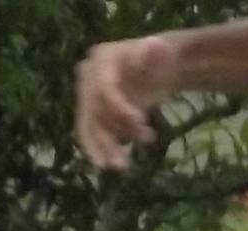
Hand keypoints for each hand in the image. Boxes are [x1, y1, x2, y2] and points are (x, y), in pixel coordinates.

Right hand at [77, 37, 177, 170]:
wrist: (156, 68)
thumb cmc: (160, 59)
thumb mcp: (161, 54)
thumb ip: (156, 52)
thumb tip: (154, 46)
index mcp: (100, 61)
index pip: (105, 89)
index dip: (119, 109)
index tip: (141, 123)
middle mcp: (86, 79)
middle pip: (94, 112)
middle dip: (112, 134)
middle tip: (136, 150)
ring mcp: (86, 98)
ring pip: (90, 127)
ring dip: (103, 148)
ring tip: (122, 166)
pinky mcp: (90, 114)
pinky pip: (89, 135)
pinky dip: (98, 150)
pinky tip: (109, 164)